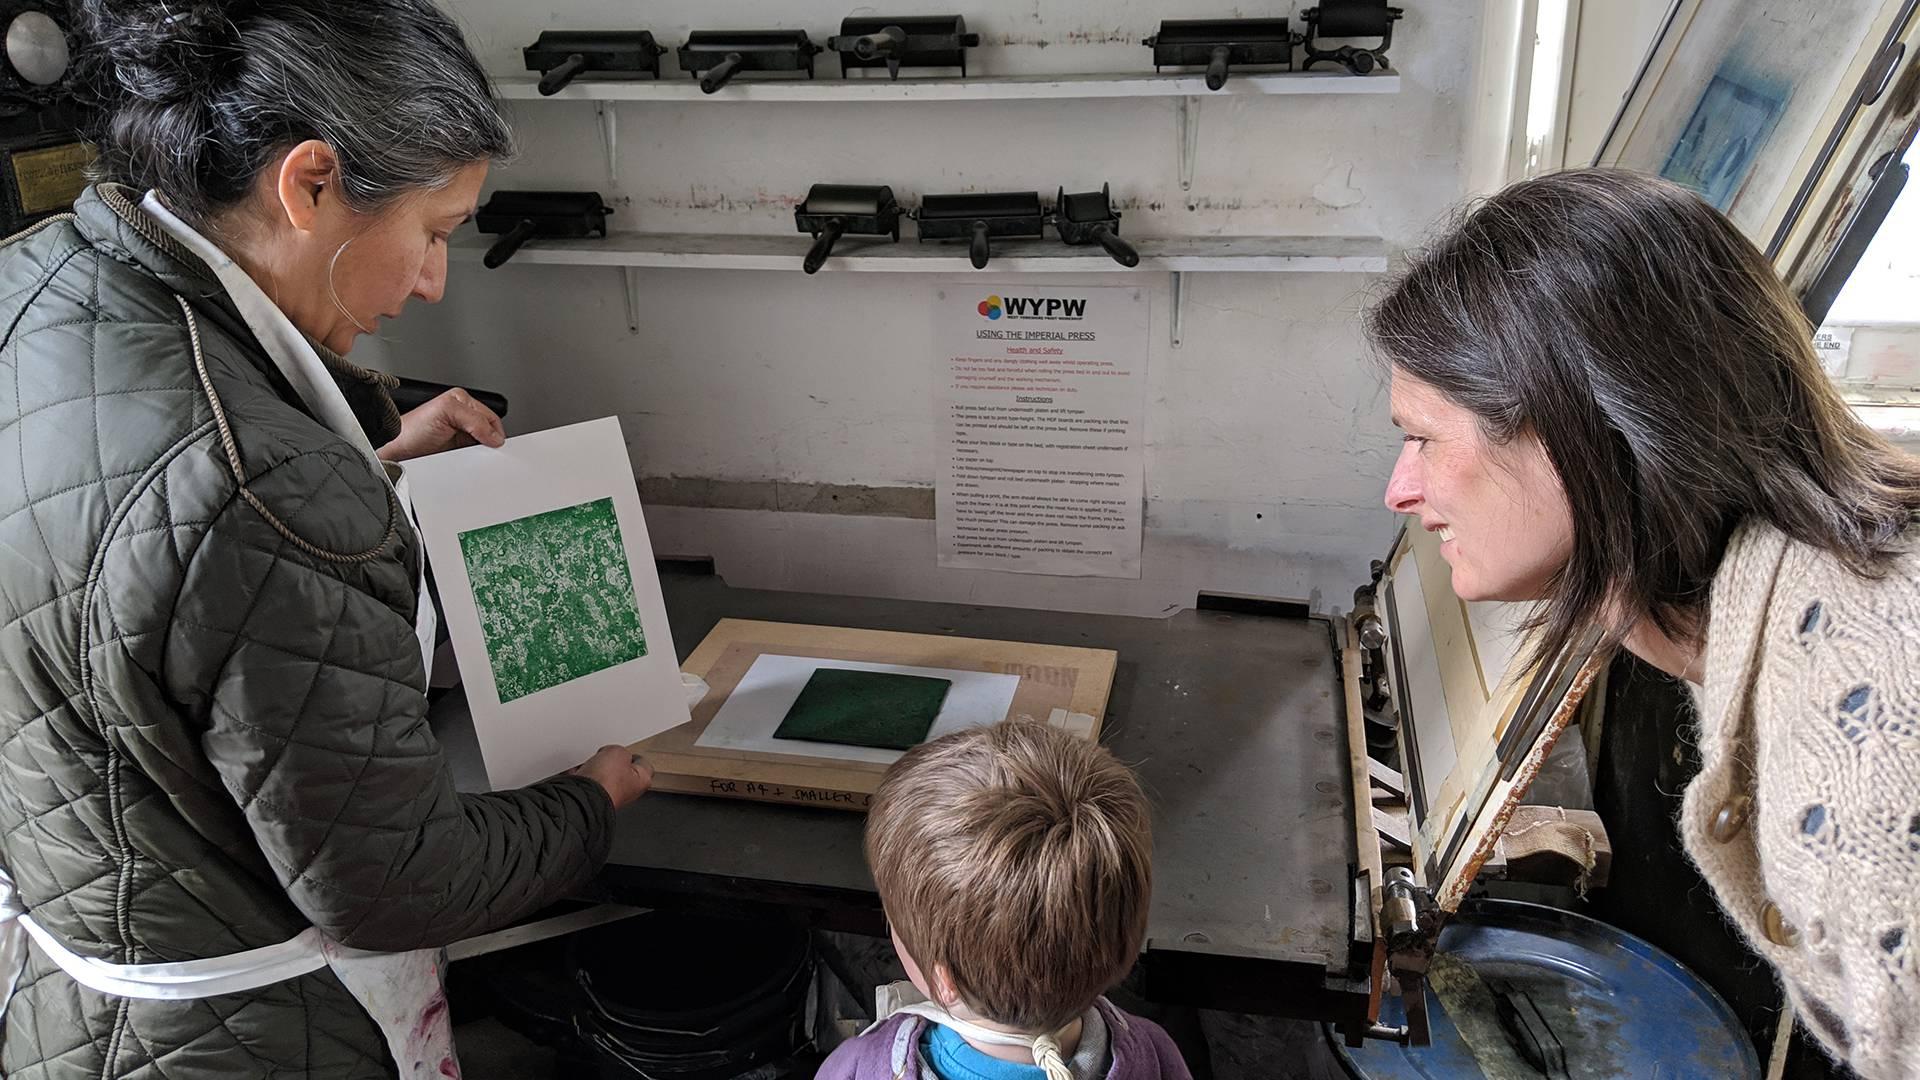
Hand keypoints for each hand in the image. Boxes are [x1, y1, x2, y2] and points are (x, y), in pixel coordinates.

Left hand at [378, 388, 504, 461]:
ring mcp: (459, 435)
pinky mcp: (456, 451)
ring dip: (482, 453)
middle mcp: (462, 417)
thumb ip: (474, 419)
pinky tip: (468, 461)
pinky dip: (475, 461)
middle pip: (490, 431)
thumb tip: (494, 436)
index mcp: (461, 402)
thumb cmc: (410, 430)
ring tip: (472, 456)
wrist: (395, 452)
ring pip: (483, 446)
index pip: (491, 416)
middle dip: (489, 442)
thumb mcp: (446, 412)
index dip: (494, 430)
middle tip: (484, 451)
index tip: (494, 444)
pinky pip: (474, 457)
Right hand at [571, 745, 653, 808]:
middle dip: (609, 760)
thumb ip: (619, 750)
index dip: (632, 753)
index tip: (625, 750)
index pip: (643, 763)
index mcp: (641, 781)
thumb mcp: (617, 751)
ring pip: (600, 774)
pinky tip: (579, 773)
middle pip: (619, 768)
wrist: (581, 797)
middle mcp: (626, 792)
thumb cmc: (604, 782)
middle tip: (604, 756)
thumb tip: (611, 753)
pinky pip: (585, 780)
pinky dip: (580, 775)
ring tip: (589, 765)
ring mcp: (608, 795)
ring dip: (593, 767)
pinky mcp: (590, 797)